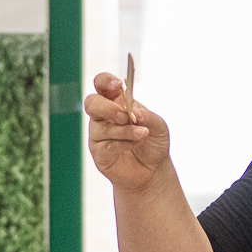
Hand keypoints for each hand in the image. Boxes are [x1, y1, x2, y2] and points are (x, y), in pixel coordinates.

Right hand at [85, 72, 170, 194]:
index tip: (117, 85)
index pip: (102, 84)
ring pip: (102, 128)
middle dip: (107, 108)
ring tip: (142, 134)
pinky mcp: (99, 153)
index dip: (105, 81)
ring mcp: (99, 135)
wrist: (153, 170)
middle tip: (125, 116)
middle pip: (92, 103)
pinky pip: (106, 146)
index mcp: (115, 102)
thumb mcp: (159, 126)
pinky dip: (123, 143)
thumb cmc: (153, 143)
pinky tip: (136, 143)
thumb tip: (134, 112)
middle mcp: (103, 117)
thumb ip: (147, 116)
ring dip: (124, 130)